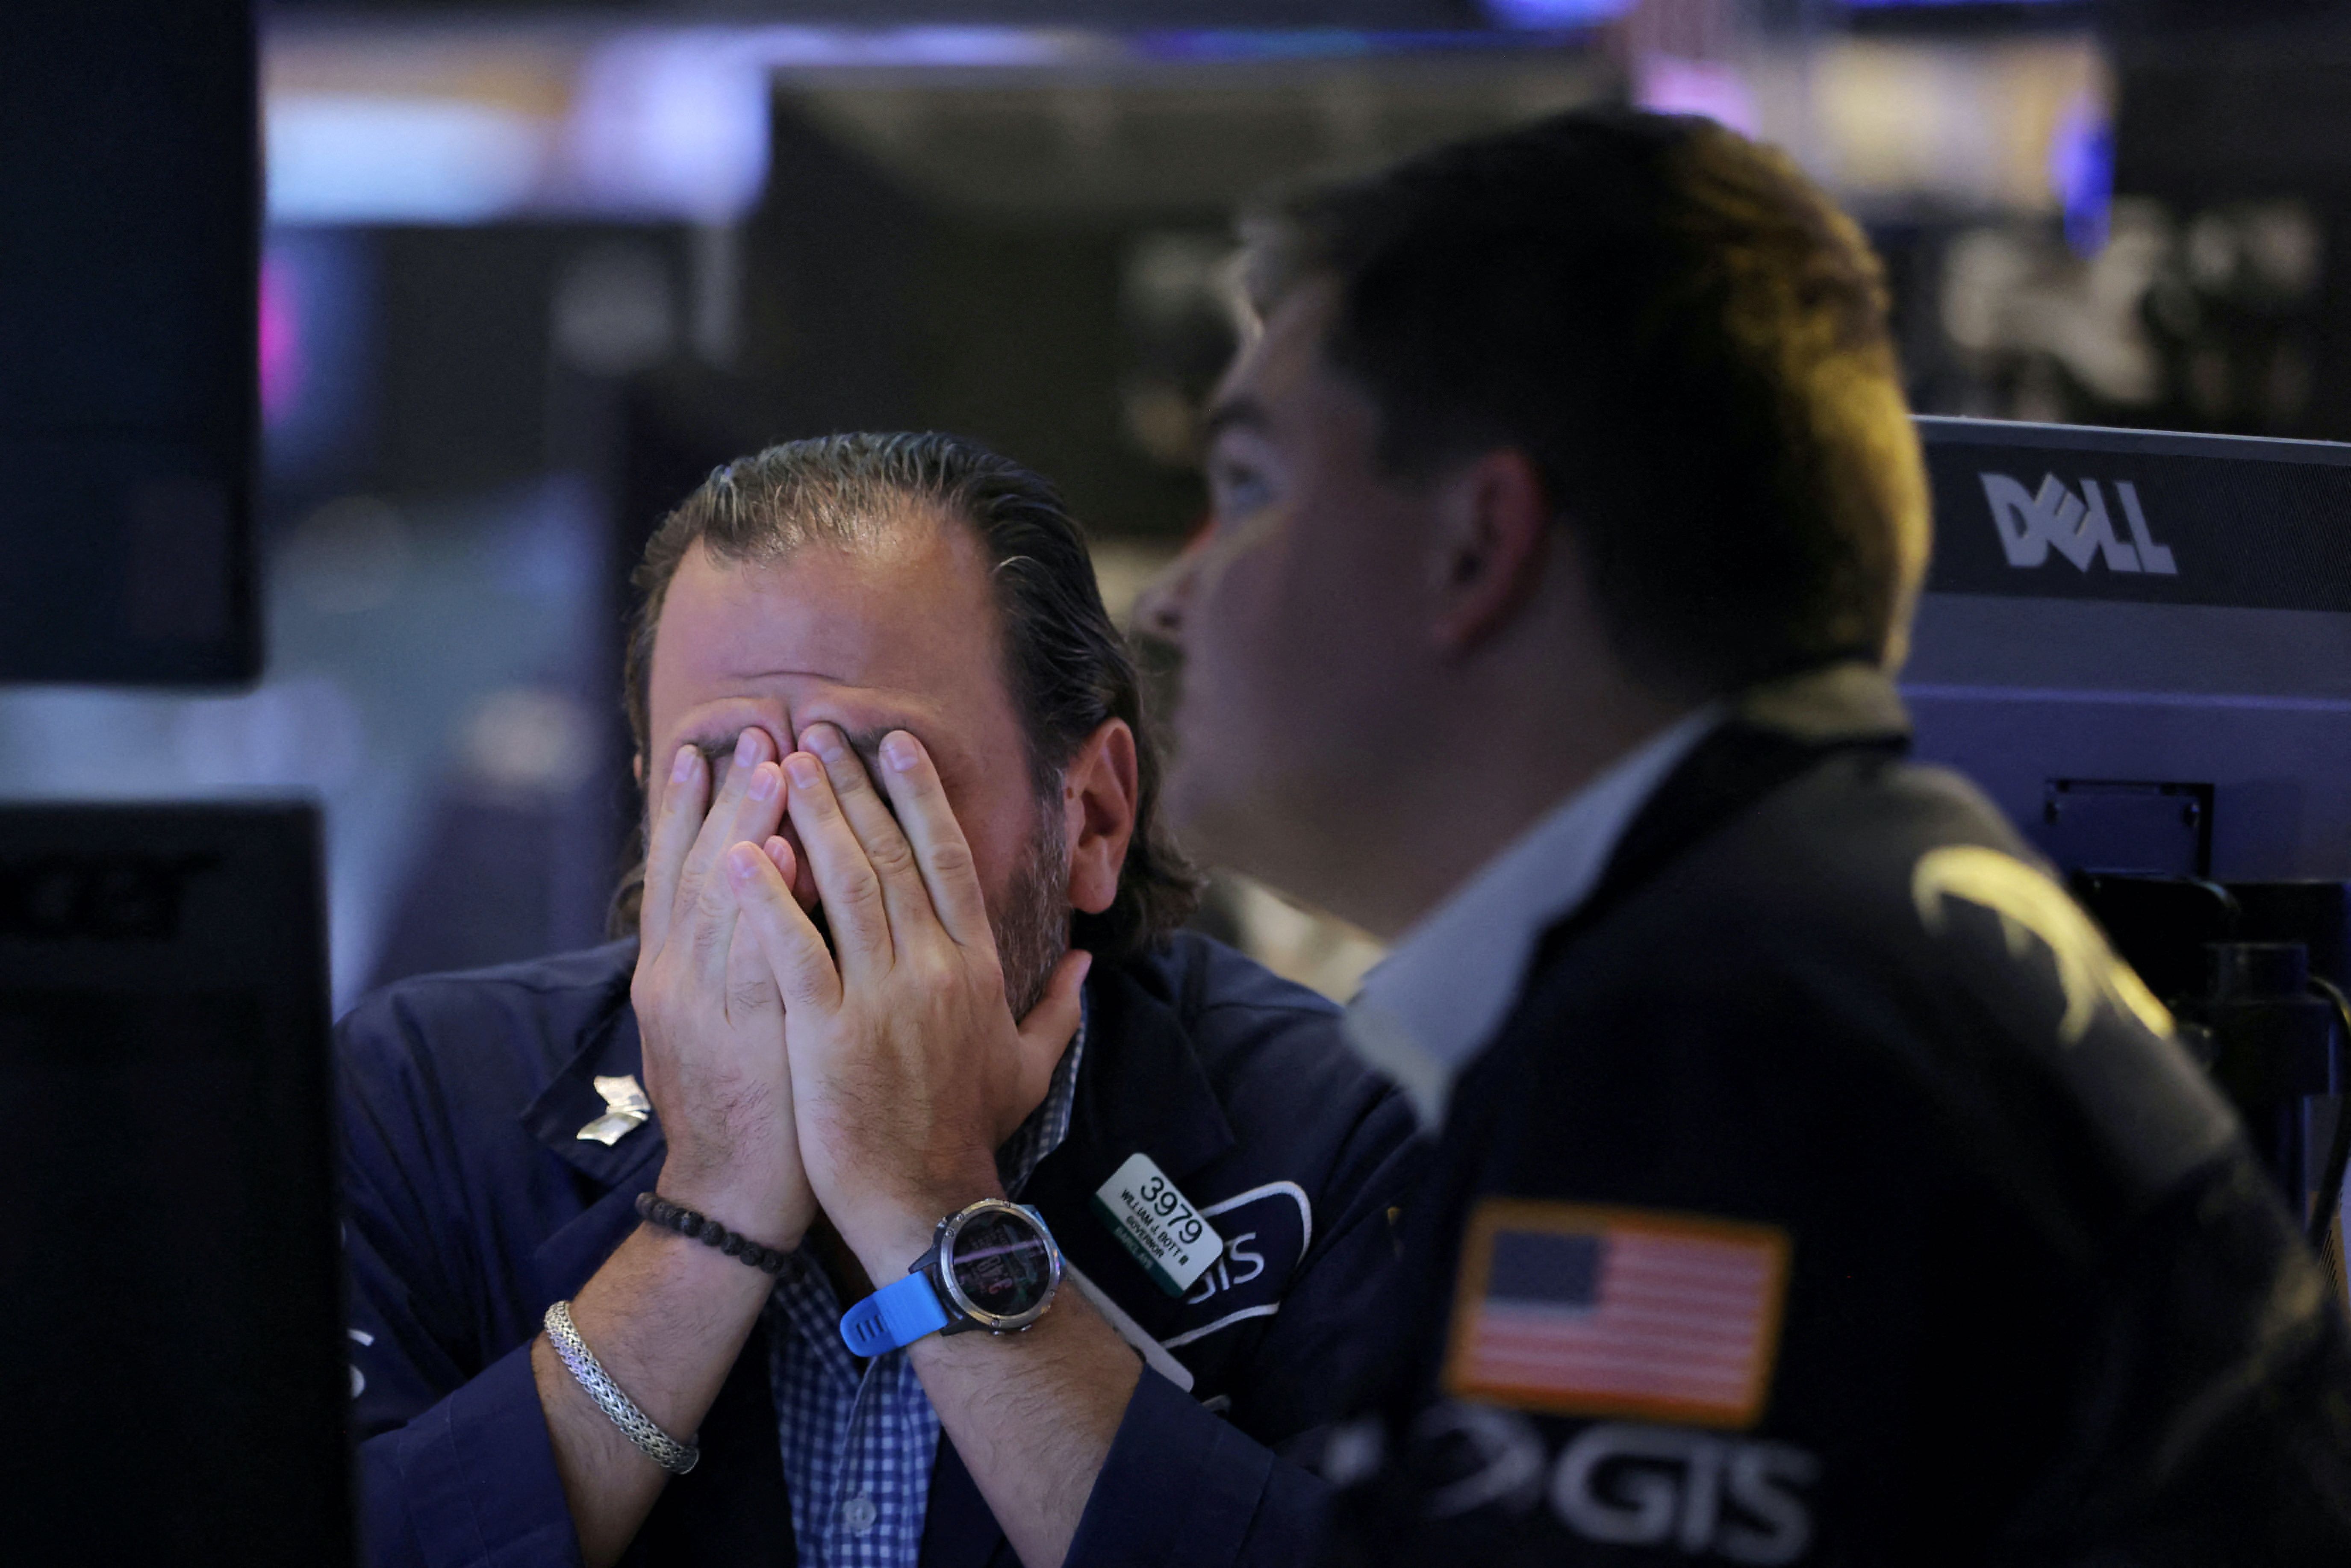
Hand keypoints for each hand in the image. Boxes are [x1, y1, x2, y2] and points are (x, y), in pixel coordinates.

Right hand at [631, 728, 815, 1250]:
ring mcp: (708, 1011)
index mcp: (666, 975)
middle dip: (725, 798)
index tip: (702, 746)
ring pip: (723, 904)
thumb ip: (724, 954)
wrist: (730, 1197)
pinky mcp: (749, 1042)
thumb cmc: (738, 1105)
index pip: (672, 873)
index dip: (685, 808)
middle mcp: (676, 983)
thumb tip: (754, 881)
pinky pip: (761, 961)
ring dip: (749, 829)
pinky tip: (794, 856)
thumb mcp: (711, 1022)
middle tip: (752, 733)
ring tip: (775, 765)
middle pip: (697, 871)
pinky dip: (774, 907)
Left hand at [723, 723, 1088, 1276]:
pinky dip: (766, 899)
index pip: (947, 859)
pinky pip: (793, 950)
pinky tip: (738, 854)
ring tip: (779, 763)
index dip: (919, 795)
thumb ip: (1060, 1008)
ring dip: (812, 817)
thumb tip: (1086, 962)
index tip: (893, 744)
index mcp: (976, 967)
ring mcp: (881, 998)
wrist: (929, 1206)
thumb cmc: (971, 1135)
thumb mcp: (1028, 1066)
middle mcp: (933, 968)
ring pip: (846, 885)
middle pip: (890, 854)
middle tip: (818, 730)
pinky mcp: (828, 1032)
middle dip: (852, 785)